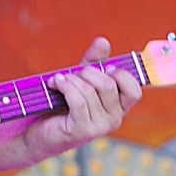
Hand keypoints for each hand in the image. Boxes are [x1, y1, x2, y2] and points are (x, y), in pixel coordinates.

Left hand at [20, 36, 141, 160]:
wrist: (41, 133)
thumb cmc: (63, 107)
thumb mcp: (82, 81)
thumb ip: (95, 62)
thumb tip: (102, 41)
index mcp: (119, 109)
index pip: (134, 90)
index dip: (121, 74)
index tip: (104, 68)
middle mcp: (114, 120)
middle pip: (109, 85)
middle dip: (88, 72)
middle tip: (73, 73)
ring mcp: (99, 127)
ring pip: (90, 91)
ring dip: (71, 79)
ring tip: (59, 79)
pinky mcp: (82, 130)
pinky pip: (78, 100)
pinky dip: (65, 86)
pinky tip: (55, 83)